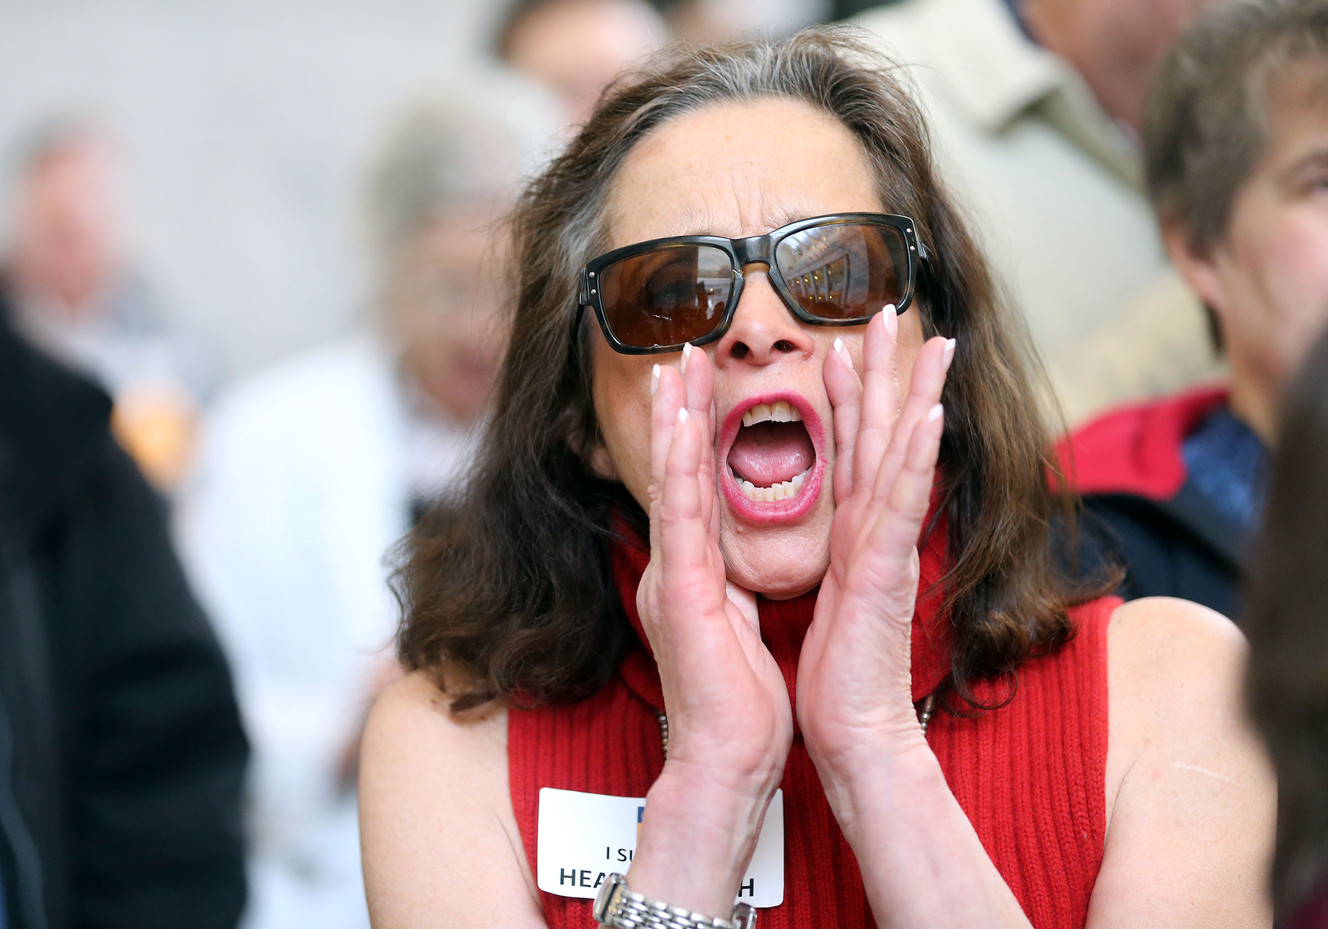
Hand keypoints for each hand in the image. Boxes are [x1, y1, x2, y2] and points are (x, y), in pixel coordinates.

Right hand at [637, 344, 792, 790]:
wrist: (727, 758)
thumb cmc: (739, 700)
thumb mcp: (738, 624)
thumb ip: (730, 583)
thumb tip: (733, 557)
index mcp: (695, 572)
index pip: (698, 488)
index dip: (696, 434)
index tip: (699, 386)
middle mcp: (676, 565)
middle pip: (678, 472)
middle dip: (679, 409)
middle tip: (682, 351)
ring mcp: (672, 575)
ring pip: (672, 481)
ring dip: (674, 420)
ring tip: (676, 365)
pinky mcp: (679, 591)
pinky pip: (682, 515)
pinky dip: (682, 463)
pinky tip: (683, 421)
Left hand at [797, 309, 951, 773]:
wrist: (849, 728)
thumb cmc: (834, 671)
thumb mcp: (821, 594)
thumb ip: (827, 551)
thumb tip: (820, 525)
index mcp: (853, 532)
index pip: (852, 449)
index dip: (852, 395)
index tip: (846, 344)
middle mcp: (875, 529)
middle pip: (884, 434)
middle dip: (887, 370)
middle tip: (889, 309)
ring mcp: (888, 547)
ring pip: (903, 456)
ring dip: (918, 395)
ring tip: (932, 340)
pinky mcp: (887, 572)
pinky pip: (902, 505)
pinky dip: (918, 459)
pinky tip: (931, 415)